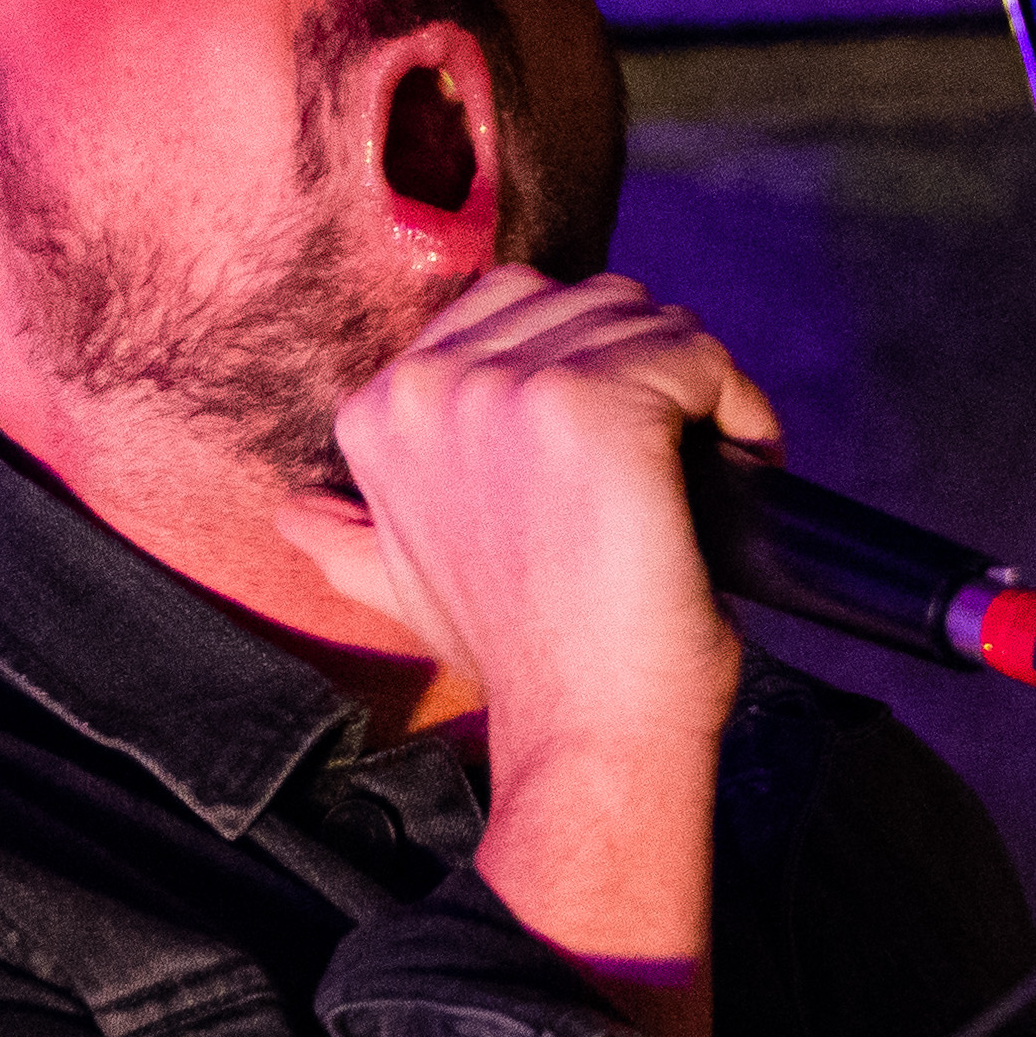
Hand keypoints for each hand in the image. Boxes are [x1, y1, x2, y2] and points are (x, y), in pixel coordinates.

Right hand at [275, 267, 779, 736]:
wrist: (583, 732)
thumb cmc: (522, 662)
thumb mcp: (398, 589)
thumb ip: (347, 537)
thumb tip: (292, 513)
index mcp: (380, 412)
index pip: (514, 307)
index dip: (588, 367)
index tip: (620, 453)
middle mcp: (430, 385)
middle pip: (588, 304)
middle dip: (649, 370)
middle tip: (679, 458)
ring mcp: (509, 389)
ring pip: (649, 322)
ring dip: (701, 388)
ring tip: (714, 463)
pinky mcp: (596, 405)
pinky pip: (701, 355)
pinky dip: (740, 404)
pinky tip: (744, 462)